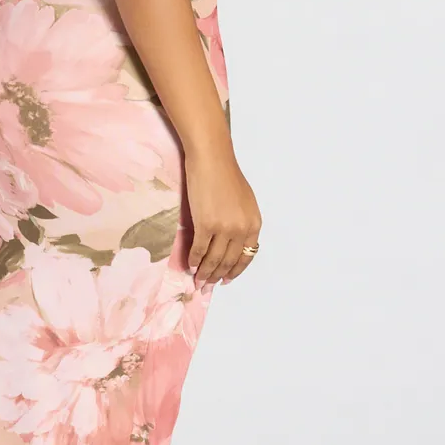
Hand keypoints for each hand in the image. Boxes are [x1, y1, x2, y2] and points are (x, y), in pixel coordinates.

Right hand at [183, 144, 261, 285]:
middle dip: (217, 276)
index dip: (235, 271)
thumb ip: (242, 223)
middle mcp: (242, 229)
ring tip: (197, 280)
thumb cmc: (226, 176)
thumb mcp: (245, 202)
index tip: (226, 280)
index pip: (246, 257)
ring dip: (205, 272)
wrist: (212, 160)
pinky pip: (199, 250)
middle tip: (207, 285)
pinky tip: (190, 265)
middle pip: (229, 261)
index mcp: (254, 224)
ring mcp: (224, 228)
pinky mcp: (206, 225)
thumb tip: (230, 242)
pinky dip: (194, 260)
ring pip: (214, 259)